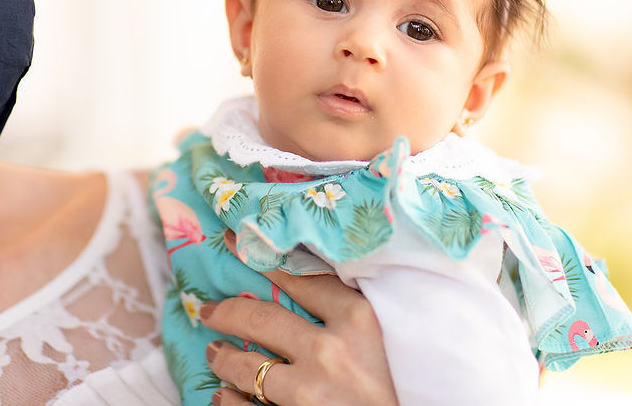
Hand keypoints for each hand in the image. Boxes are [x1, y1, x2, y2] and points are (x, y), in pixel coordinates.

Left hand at [200, 233, 395, 404]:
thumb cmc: (421, 386)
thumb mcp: (401, 335)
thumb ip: (367, 306)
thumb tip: (328, 280)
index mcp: (360, 320)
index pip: (300, 277)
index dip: (265, 260)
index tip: (233, 241)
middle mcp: (329, 353)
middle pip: (261, 320)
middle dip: (228, 312)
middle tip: (209, 310)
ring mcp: (310, 394)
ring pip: (249, 368)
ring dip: (226, 358)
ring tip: (216, 353)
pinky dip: (231, 402)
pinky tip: (225, 396)